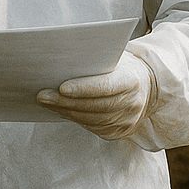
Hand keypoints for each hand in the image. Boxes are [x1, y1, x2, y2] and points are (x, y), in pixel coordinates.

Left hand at [36, 49, 158, 140]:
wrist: (146, 86)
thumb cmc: (122, 66)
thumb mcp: (115, 56)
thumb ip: (95, 59)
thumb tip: (60, 61)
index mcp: (132, 80)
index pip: (106, 86)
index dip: (83, 88)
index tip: (61, 87)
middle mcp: (133, 103)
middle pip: (94, 106)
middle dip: (65, 102)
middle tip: (42, 95)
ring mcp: (127, 121)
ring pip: (91, 119)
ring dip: (65, 111)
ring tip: (46, 102)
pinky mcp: (119, 132)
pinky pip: (93, 127)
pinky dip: (75, 118)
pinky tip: (60, 110)